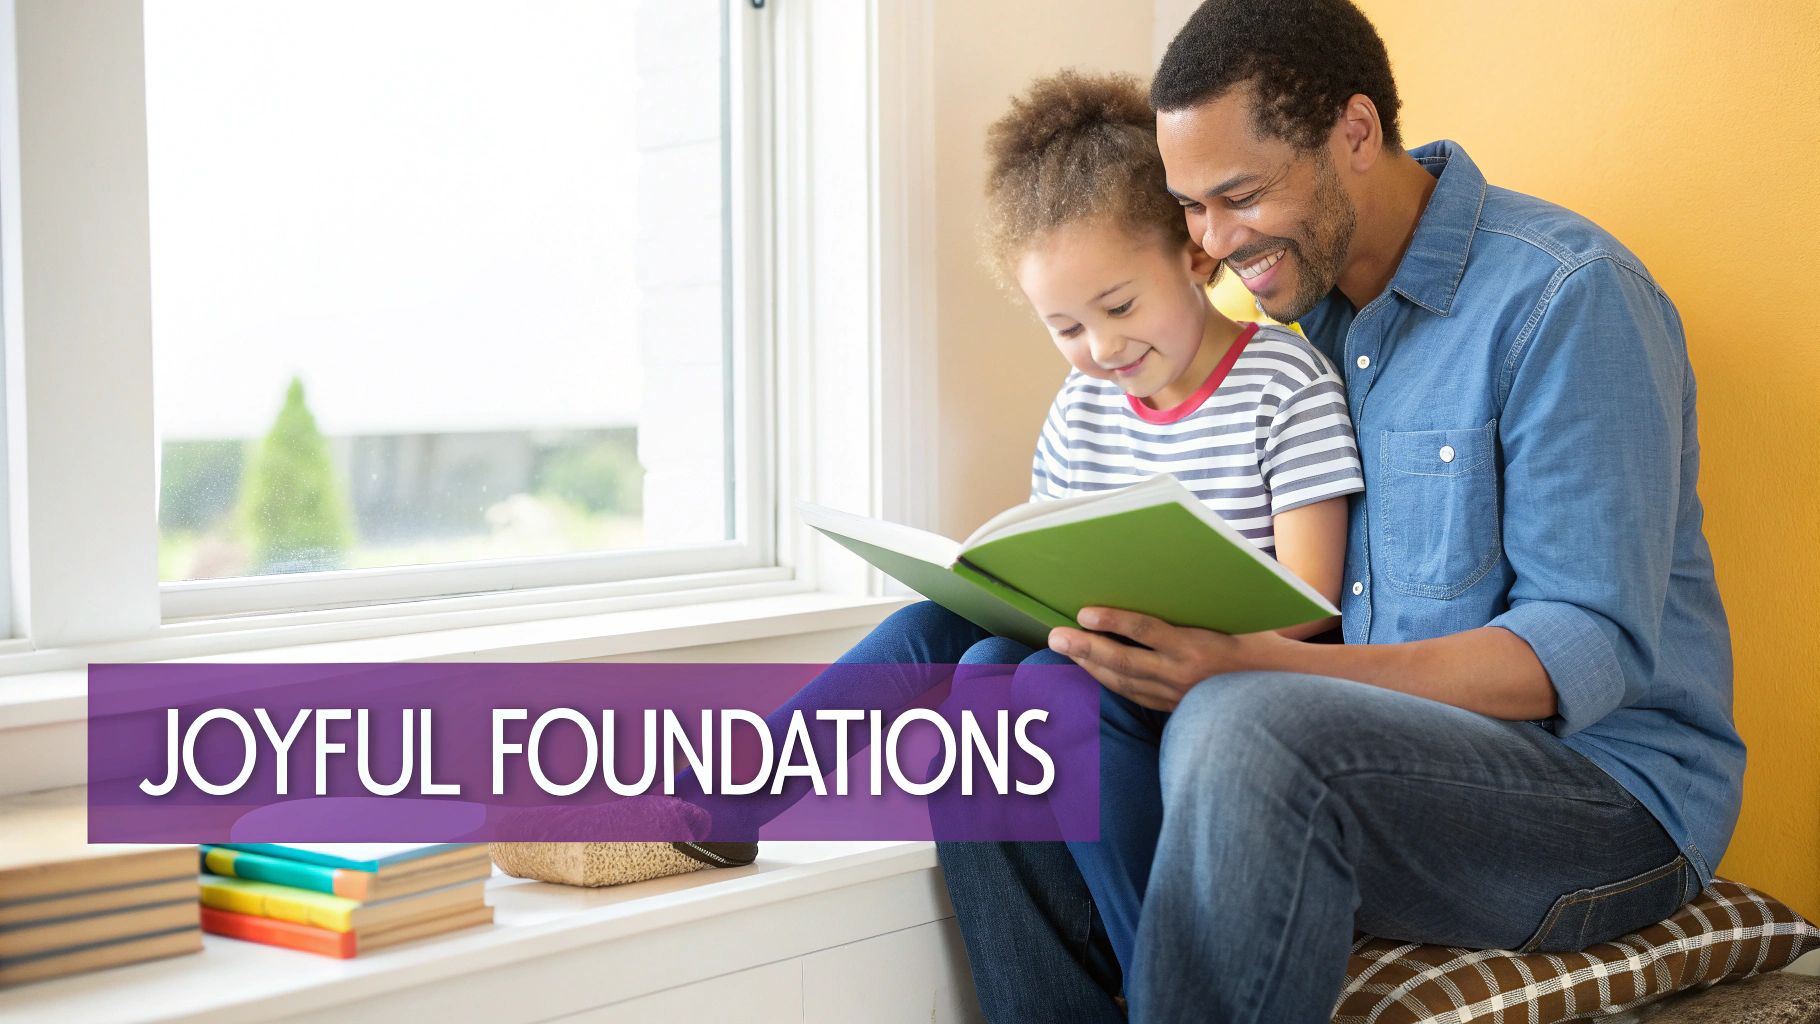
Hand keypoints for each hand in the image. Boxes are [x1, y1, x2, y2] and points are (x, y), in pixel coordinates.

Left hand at [1047, 607, 1282, 710]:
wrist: (1282, 685)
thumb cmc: (1255, 637)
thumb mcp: (1229, 612)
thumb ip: (1192, 599)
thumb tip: (1157, 570)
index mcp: (1199, 645)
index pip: (1147, 632)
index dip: (1113, 622)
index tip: (1084, 612)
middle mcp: (1184, 674)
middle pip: (1124, 662)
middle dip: (1086, 648)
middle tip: (1055, 635)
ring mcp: (1177, 696)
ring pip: (1124, 682)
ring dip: (1090, 665)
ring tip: (1064, 648)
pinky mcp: (1174, 708)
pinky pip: (1134, 695)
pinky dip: (1108, 680)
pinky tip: (1090, 667)